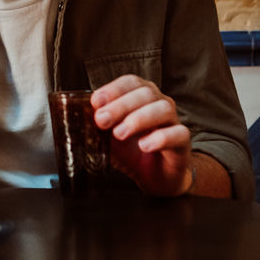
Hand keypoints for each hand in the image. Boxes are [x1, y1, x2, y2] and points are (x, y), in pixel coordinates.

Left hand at [90, 75, 193, 196]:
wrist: (155, 177)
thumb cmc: (132, 151)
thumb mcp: (108, 137)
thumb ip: (97, 125)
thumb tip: (76, 116)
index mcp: (141, 97)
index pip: (130, 82)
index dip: (113, 89)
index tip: (96, 101)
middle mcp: (159, 103)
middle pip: (145, 93)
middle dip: (120, 105)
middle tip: (102, 120)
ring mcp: (173, 122)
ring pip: (163, 109)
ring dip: (138, 119)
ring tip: (120, 133)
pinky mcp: (183, 143)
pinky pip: (178, 134)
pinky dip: (160, 138)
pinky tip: (145, 145)